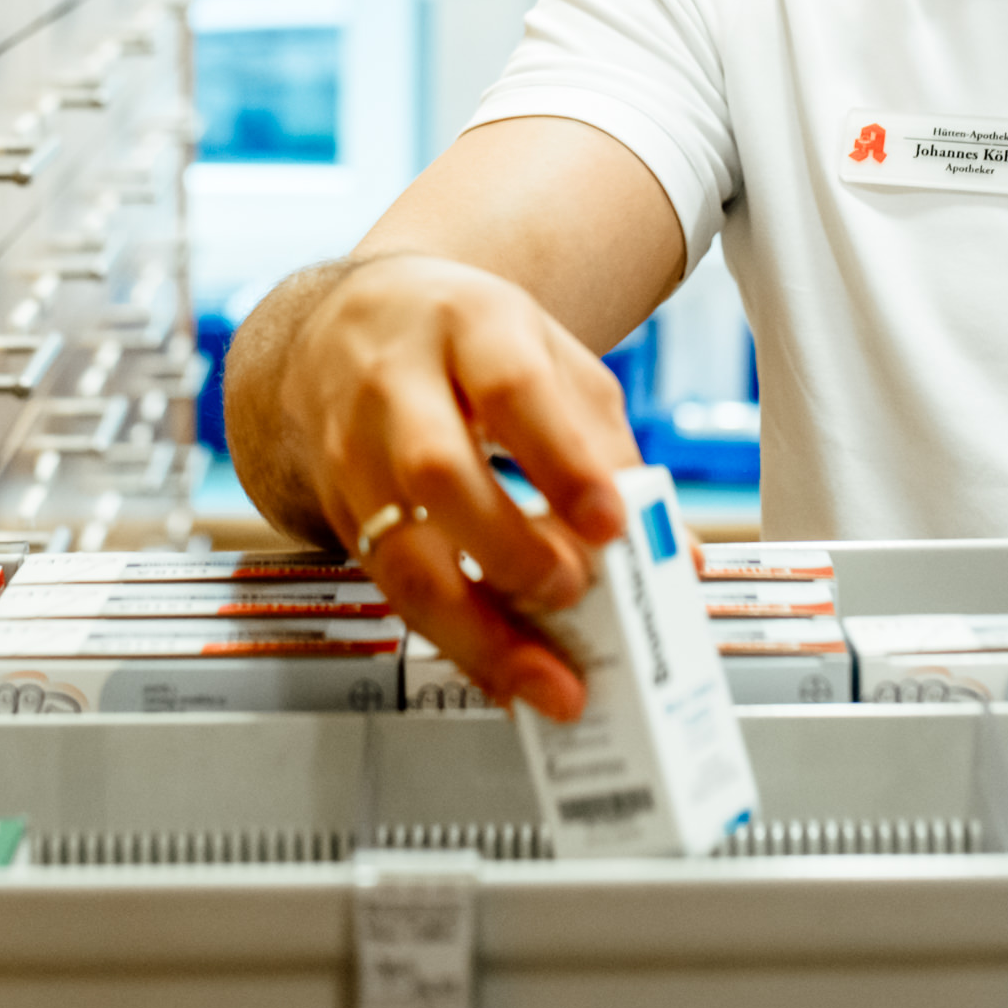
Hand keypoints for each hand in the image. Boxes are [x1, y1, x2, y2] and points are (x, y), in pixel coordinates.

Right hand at [277, 251, 644, 720]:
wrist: (351, 327)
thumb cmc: (470, 346)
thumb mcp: (549, 361)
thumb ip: (608, 449)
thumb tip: (671, 550)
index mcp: (468, 327)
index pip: (511, 389)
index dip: (562, 462)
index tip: (612, 524)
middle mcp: (395, 384)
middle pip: (436, 471)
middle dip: (510, 550)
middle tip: (574, 593)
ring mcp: (353, 451)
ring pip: (397, 554)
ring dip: (476, 630)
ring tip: (545, 679)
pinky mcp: (337, 511)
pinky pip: (390, 590)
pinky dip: (455, 641)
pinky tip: (504, 673)